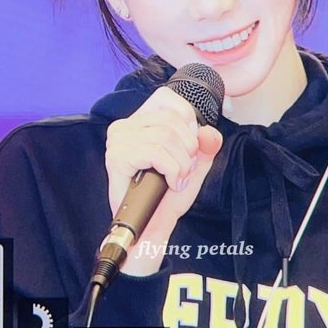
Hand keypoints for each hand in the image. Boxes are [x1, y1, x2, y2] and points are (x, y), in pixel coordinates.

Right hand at [105, 86, 222, 274]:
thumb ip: (205, 146)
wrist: (151, 228)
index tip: (190, 146)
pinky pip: (156, 153)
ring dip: (182, 163)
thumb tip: (210, 132)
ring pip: (166, 136)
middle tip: (185, 170)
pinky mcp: (117, 158)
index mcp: (139, 121)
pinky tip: (170, 182)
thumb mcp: (193, 165)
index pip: (166, 98)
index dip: (187, 120)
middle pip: (171, 119)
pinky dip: (172, 169)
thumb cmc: (167, 197)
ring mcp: (118, 141)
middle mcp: (124, 126)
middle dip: (189, 148)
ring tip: (177, 178)